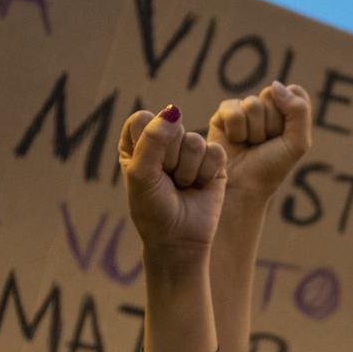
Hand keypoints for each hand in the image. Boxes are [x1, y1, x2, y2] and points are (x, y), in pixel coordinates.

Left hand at [119, 105, 227, 259]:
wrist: (179, 240)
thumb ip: (152, 140)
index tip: (147, 169)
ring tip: (182, 186)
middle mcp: (164, 141)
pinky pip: (215, 151)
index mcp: (137, 140)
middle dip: (170, 159)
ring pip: (195, 141)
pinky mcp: (214, 161)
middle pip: (172, 127)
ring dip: (188, 171)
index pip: (143, 119)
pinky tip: (199, 186)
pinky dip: (206, 173)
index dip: (148, 143)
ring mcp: (190, 150)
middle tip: (166, 180)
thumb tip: (174, 111)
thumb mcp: (141, 175)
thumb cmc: (153, 210)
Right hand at [208, 81, 312, 200]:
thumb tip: (275, 84)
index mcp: (287, 111)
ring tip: (250, 144)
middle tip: (265, 143)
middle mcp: (266, 107)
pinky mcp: (222, 114)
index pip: (294, 92)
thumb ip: (299, 111)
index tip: (284, 135)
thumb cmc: (272, 167)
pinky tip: (235, 141)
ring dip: (254, 131)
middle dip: (271, 124)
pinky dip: (236, 130)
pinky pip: (233, 110)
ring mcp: (244, 109)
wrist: (243, 186)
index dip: (290, 114)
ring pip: (252, 104)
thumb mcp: (297, 143)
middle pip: (272, 95)